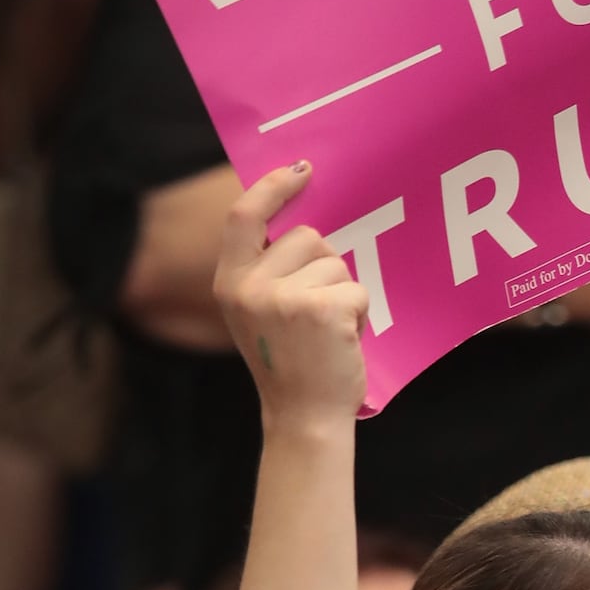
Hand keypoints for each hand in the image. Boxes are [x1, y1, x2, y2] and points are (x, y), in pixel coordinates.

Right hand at [215, 166, 369, 429]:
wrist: (304, 419)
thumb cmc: (291, 365)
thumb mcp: (259, 314)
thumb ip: (267, 271)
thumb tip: (305, 223)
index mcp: (229, 283)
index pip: (243, 216)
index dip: (272, 188)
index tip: (301, 171)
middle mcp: (250, 287)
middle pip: (306, 237)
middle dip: (324, 267)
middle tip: (317, 314)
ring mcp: (284, 298)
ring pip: (335, 262)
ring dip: (343, 292)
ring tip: (328, 332)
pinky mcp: (321, 309)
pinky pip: (356, 288)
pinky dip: (360, 312)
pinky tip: (343, 340)